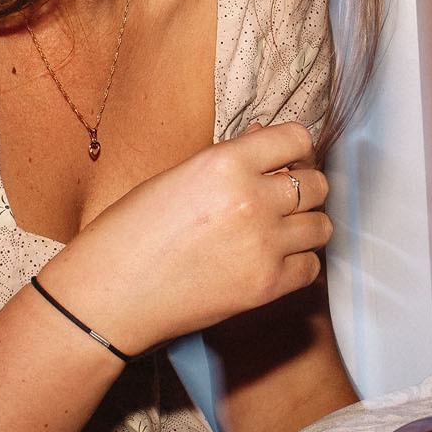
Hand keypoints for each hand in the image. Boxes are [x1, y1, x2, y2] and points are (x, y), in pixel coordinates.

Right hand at [34, 122, 330, 356]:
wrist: (109, 295)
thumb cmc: (130, 232)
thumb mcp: (176, 177)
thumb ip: (229, 158)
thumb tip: (266, 136)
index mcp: (225, 163)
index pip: (298, 138)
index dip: (295, 148)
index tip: (286, 159)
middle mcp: (252, 200)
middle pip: (317, 184)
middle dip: (304, 187)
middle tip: (282, 198)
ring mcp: (263, 246)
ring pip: (322, 227)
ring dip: (305, 226)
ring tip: (278, 231)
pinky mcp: (266, 287)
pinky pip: (311, 267)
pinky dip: (298, 263)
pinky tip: (271, 261)